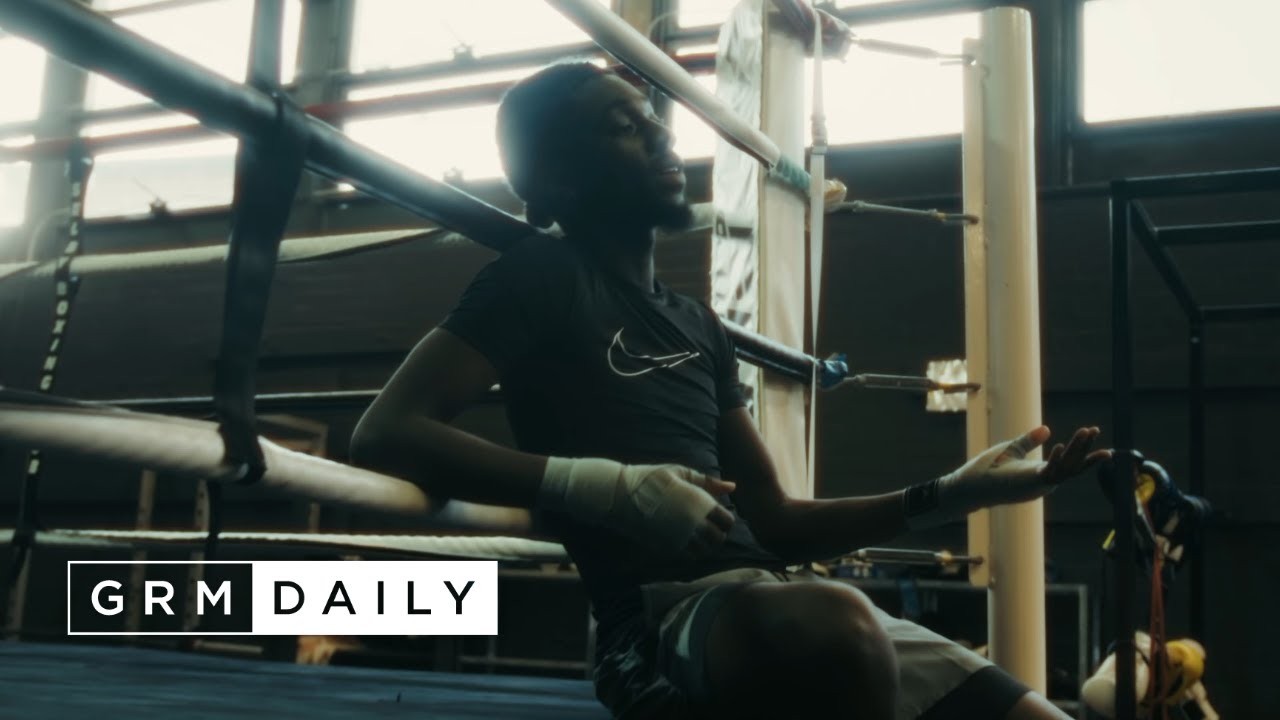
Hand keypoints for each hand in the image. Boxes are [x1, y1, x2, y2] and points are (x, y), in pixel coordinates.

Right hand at [541, 458, 735, 556]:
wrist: (620, 496)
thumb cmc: (651, 479)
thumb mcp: (680, 473)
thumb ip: (708, 482)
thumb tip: (732, 487)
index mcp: (701, 503)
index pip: (727, 521)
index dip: (724, 518)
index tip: (714, 514)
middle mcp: (694, 524)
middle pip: (719, 540)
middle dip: (716, 534)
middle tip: (706, 526)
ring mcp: (680, 539)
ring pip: (704, 552)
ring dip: (703, 545)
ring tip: (693, 534)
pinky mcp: (666, 549)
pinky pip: (687, 556)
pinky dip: (689, 551)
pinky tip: (680, 538)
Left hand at [940, 425, 1109, 514]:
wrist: (969, 486)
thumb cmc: (988, 469)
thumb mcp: (1012, 449)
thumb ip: (1029, 441)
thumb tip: (1047, 429)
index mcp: (1041, 473)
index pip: (1068, 462)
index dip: (1082, 448)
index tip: (1093, 432)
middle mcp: (1043, 481)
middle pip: (1072, 465)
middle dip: (1085, 447)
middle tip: (1095, 429)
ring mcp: (1037, 485)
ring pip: (1065, 468)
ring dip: (1077, 450)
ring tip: (1087, 431)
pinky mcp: (1027, 485)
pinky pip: (1048, 474)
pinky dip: (1056, 461)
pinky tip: (1062, 445)